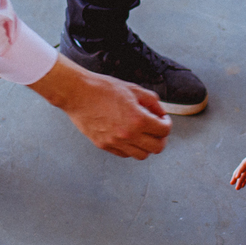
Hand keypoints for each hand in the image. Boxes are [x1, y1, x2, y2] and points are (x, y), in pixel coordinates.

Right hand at [28, 55, 171, 158]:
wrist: (78, 94)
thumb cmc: (103, 89)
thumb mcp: (133, 89)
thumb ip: (152, 102)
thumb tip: (161, 113)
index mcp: (138, 120)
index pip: (164, 131)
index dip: (167, 124)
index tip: (163, 119)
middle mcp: (128, 135)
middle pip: (157, 148)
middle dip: (161, 138)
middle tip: (157, 129)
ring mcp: (115, 143)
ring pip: (142, 155)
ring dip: (147, 145)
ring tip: (143, 134)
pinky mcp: (104, 145)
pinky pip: (125, 154)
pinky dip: (131, 148)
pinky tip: (128, 136)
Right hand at [230, 149, 245, 189]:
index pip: (242, 166)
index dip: (239, 171)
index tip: (236, 177)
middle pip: (241, 170)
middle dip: (236, 177)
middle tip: (231, 183)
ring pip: (244, 175)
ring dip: (240, 181)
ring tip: (237, 188)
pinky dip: (245, 181)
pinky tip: (242, 186)